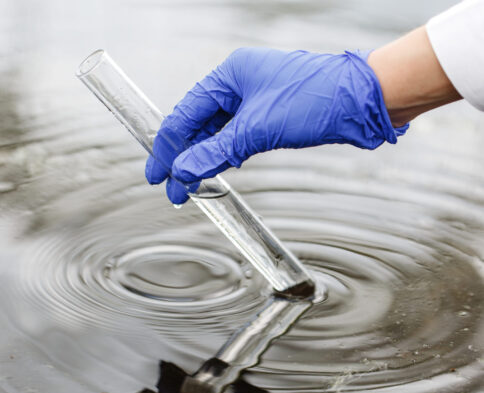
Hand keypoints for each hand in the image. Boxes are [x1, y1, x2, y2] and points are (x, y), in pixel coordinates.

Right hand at [146, 47, 407, 203]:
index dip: (167, 147)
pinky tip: (215, 169)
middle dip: (183, 157)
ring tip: (190, 185)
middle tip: (172, 188)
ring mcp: (255, 99)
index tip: (157, 175)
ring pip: (217, 132)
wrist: (363, 101)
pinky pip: (236, 136)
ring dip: (203, 158)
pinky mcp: (270, 115)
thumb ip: (216, 151)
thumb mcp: (258, 128)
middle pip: (198, 123)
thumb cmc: (317, 100)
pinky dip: (224, 154)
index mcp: (229, 75)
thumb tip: (183, 172)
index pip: (185, 114)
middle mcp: (239, 84)